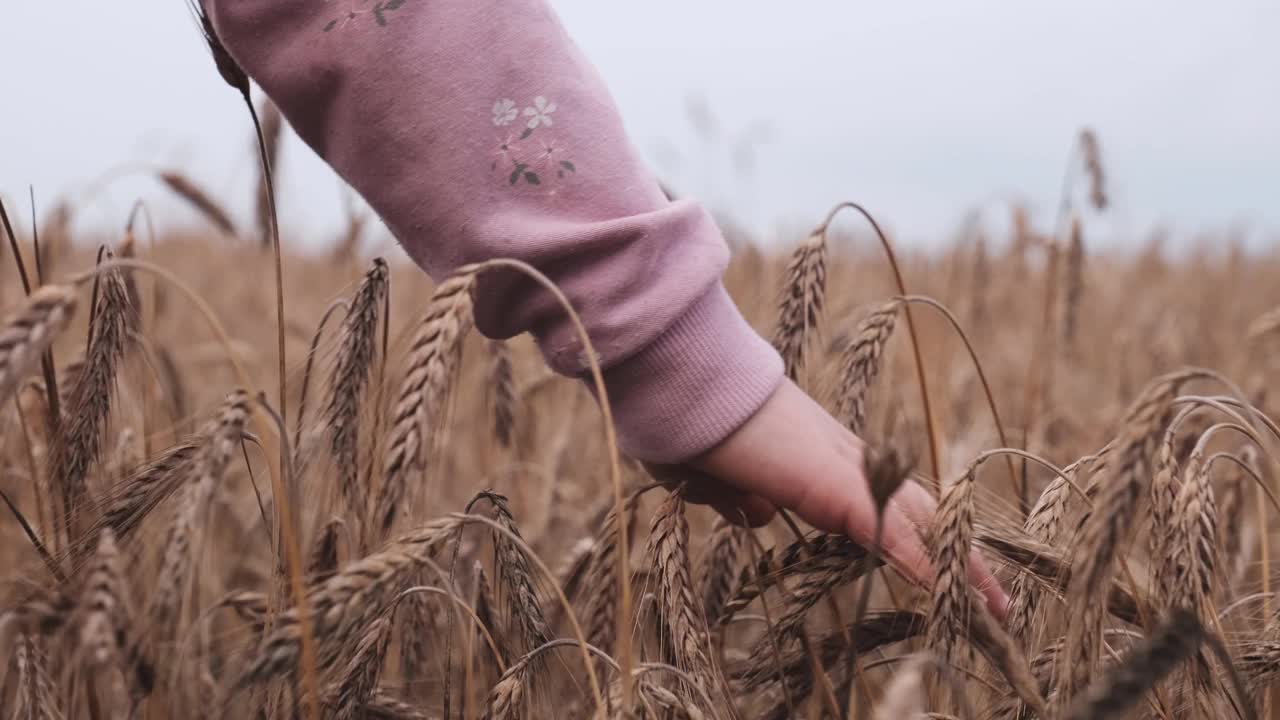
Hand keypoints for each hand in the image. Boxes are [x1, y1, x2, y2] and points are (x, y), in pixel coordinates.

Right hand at [652, 378, 1008, 619]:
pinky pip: (891, 532)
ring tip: (995, 605)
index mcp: (814, 458)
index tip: (935, 567)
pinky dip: (922, 566)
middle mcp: (841, 458)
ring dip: (955, 565)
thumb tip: (759, 514)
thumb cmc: (685, 425)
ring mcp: (842, 467)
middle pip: (915, 508)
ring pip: (917, 519)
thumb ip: (738, 494)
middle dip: (953, 552)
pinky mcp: (835, 483)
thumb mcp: (712, 476)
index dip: (911, 534)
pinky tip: (952, 596)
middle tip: (991, 595)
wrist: (682, 384)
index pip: (881, 501)